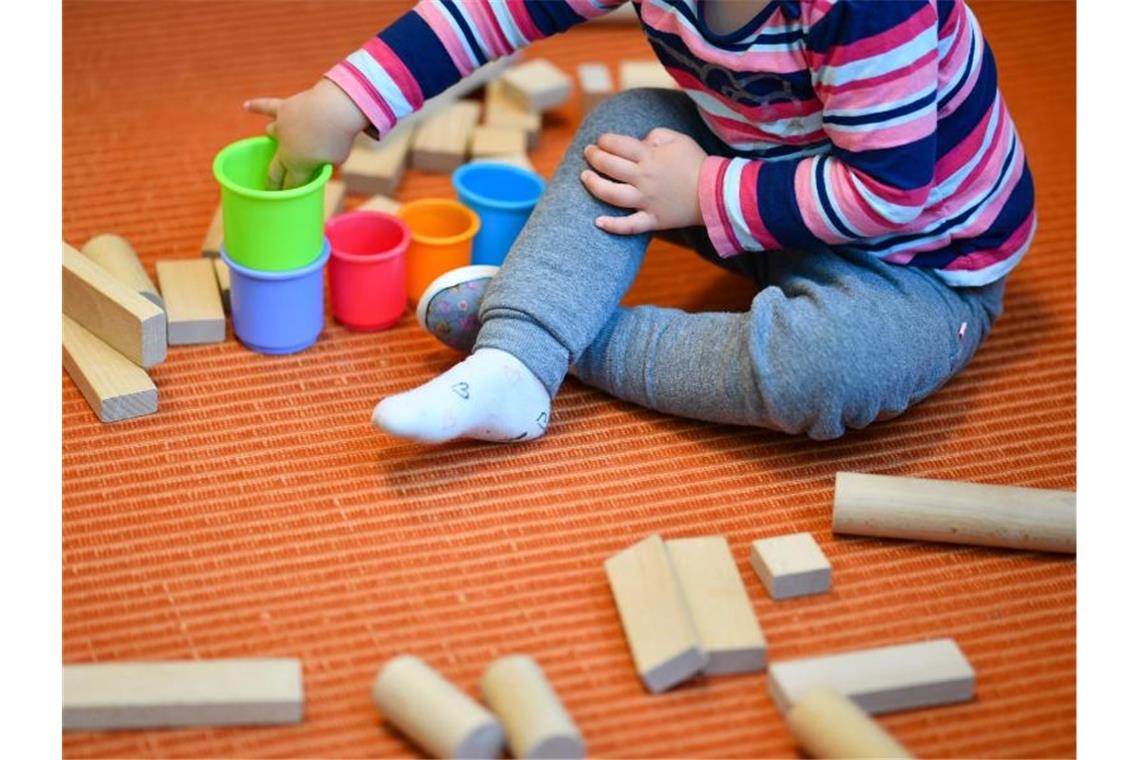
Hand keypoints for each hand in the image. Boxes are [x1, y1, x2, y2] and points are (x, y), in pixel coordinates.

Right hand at [244, 79, 368, 188]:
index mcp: (297, 166)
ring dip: (274, 137)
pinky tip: (247, 107)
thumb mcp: (336, 159)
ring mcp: (281, 128)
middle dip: (273, 182)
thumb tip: (321, 158)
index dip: (288, 193)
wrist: (335, 109)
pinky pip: (266, 107)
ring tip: (271, 137)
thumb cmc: (339, 137)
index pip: (290, 185)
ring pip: (271, 133)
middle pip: (275, 170)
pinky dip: (257, 106)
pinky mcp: (283, 108)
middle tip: (272, 189)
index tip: (287, 200)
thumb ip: (325, 162)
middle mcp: (284, 149)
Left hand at [580, 127, 705, 234]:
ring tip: (585, 177)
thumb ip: (655, 135)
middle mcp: (644, 178)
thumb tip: (640, 142)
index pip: (617, 144)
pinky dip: (613, 226)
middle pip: (610, 166)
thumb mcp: (679, 138)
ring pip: (612, 194)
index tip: (601, 140)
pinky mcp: (653, 220)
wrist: (716, 192)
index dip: (604, 140)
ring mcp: (646, 201)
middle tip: (588, 153)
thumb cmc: (697, 162)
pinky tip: (598, 222)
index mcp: (650, 156)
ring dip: (594, 185)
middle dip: (594, 157)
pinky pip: (629, 226)